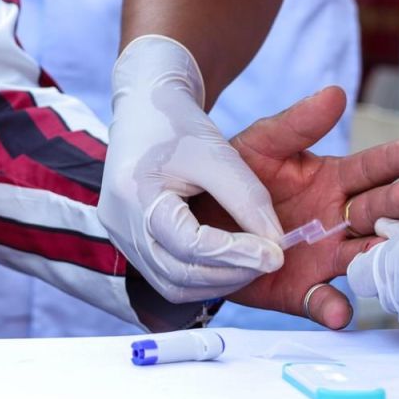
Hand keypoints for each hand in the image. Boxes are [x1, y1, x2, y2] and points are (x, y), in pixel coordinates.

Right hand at [98, 36, 284, 303]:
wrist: (146, 112)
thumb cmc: (180, 125)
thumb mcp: (217, 152)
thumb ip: (247, 197)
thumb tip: (276, 243)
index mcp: (135, 195)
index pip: (188, 243)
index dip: (235, 253)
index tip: (275, 254)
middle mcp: (122, 225)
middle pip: (178, 274)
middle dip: (231, 274)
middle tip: (271, 263)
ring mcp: (124, 240)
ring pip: (174, 285)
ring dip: (220, 282)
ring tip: (255, 265)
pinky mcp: (134, 246)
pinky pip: (169, 279)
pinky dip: (204, 279)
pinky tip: (233, 265)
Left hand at [192, 87, 398, 328]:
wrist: (197, 222)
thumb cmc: (235, 177)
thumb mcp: (261, 144)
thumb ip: (297, 124)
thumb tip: (336, 93)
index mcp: (335, 181)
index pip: (373, 168)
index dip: (395, 158)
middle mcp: (340, 220)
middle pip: (376, 212)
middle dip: (395, 204)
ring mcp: (325, 257)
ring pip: (360, 257)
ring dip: (377, 256)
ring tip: (386, 250)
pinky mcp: (301, 291)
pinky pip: (321, 301)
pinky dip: (332, 308)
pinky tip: (340, 312)